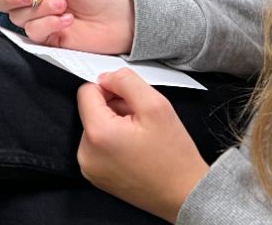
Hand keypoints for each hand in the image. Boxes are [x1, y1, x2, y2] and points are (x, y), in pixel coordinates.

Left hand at [77, 70, 208, 221]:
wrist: (185, 195)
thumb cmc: (174, 157)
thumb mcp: (156, 105)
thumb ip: (126, 82)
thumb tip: (106, 77)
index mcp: (98, 134)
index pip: (86, 92)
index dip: (110, 89)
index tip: (130, 101)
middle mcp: (86, 153)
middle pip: (91, 110)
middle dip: (115, 108)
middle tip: (141, 122)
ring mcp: (89, 168)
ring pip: (95, 126)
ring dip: (115, 124)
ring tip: (140, 137)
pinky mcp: (96, 176)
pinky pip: (98, 146)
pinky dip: (114, 141)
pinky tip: (135, 149)